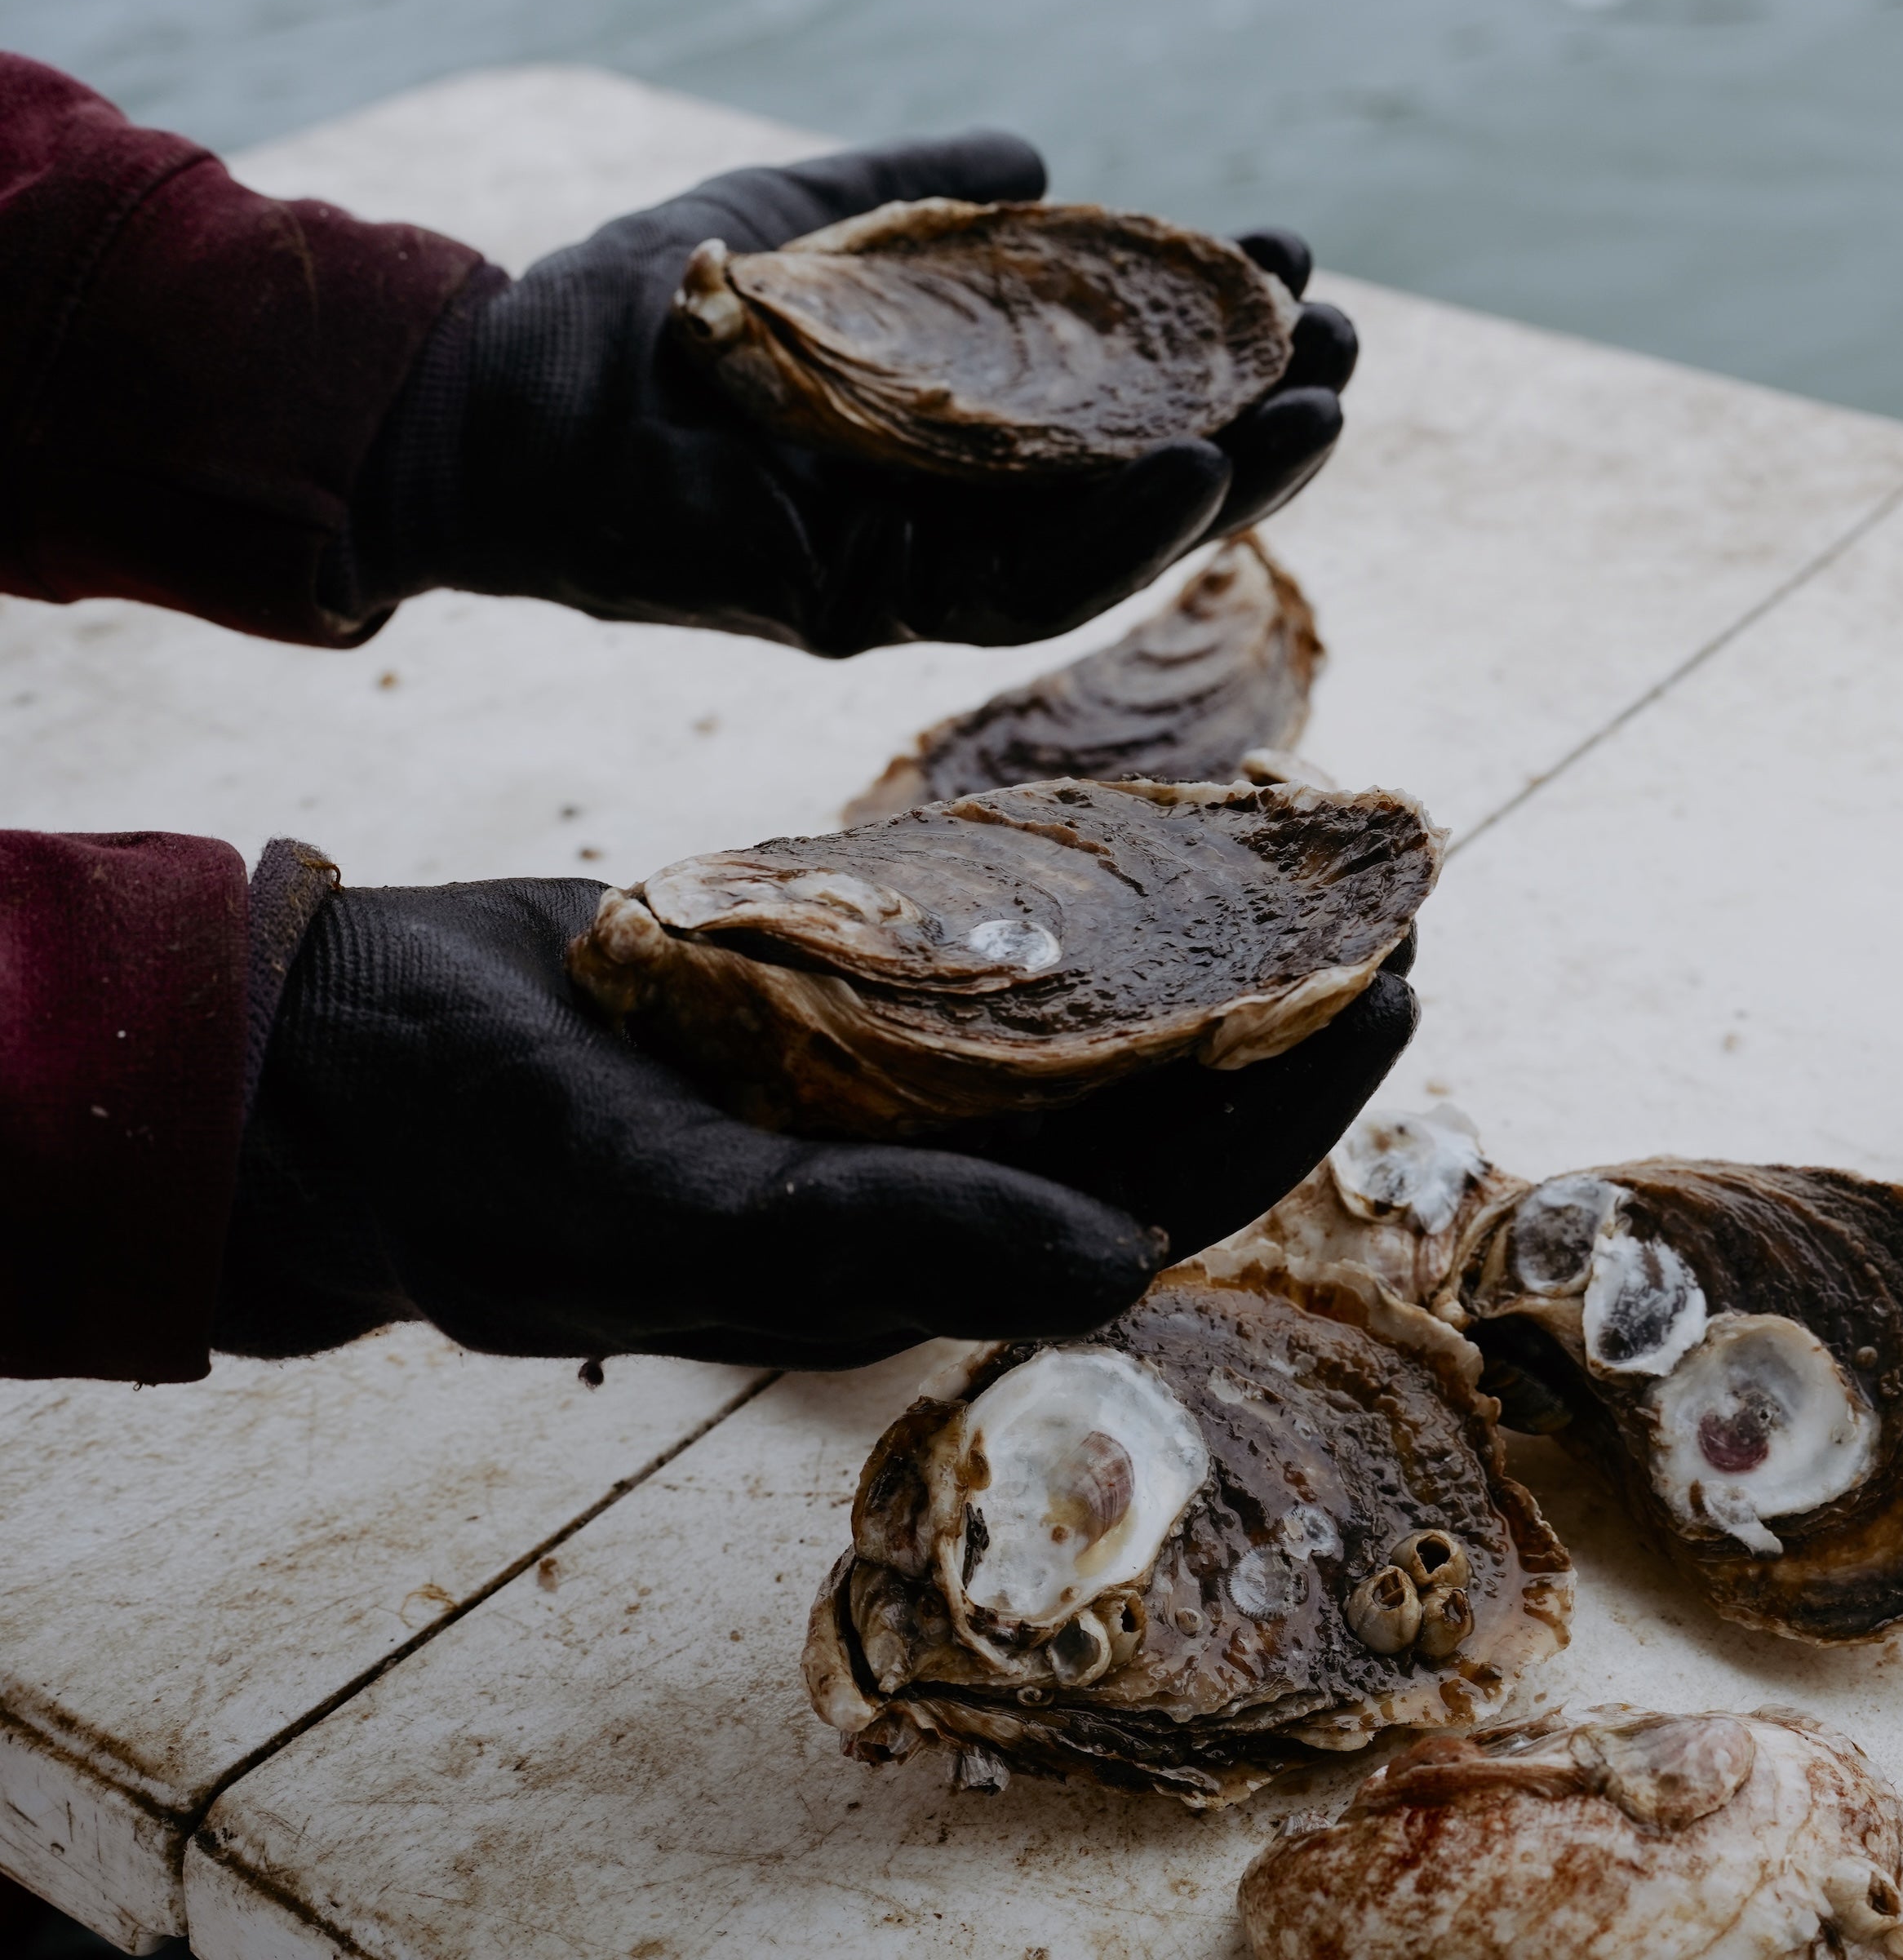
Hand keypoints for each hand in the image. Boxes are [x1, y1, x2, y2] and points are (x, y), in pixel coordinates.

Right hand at [223, 878, 1413, 1368]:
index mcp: (914, 1256)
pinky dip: (1061, 898)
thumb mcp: (693, 1212)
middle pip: (1152, 1107)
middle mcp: (918, 1178)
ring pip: (1078, 1029)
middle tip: (1394, 906)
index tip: (1394, 996)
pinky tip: (1134, 819)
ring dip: (1190, 952)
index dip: (1287, 1117)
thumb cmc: (488, 1163)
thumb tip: (1123, 1263)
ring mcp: (870, 1086)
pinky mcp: (815, 998)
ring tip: (1297, 854)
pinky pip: (976, 955)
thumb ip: (898, 1238)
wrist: (329, 1064)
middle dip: (1279, 1022)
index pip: (1158, 1199)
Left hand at [354, 136, 1358, 654]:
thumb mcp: (813, 218)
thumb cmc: (638, 306)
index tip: (1286, 259)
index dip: (1211, 334)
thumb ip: (928, 198)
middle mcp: (948, 509)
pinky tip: (1195, 468)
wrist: (494, 389)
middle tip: (1343, 342)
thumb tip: (1052, 163)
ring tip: (1316, 409)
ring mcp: (909, 568)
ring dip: (1225, 483)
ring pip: (1106, 545)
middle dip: (1256, 415)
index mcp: (954, 422)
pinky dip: (1115, 533)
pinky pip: (1014, 588)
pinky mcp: (860, 609)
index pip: (1118, 392)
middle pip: (1140, 479)